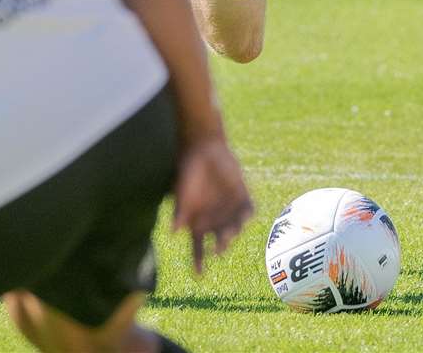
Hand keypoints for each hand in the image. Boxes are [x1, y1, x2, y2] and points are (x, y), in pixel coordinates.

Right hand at [171, 134, 253, 273]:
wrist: (203, 148)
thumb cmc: (187, 171)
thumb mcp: (182, 191)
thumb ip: (181, 210)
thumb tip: (174, 231)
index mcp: (197, 221)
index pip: (198, 246)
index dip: (198, 260)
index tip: (200, 274)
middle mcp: (215, 219)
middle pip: (219, 238)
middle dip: (221, 243)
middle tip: (220, 246)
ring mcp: (230, 210)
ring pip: (234, 227)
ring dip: (233, 232)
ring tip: (229, 233)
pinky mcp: (242, 197)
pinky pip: (248, 211)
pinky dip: (248, 215)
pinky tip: (246, 216)